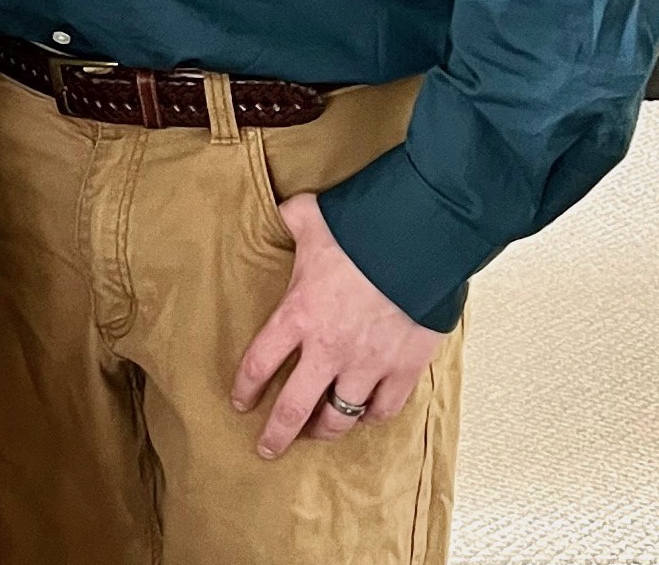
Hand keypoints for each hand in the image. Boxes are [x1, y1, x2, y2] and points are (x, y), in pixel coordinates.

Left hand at [231, 192, 442, 457]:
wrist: (417, 241)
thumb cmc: (360, 229)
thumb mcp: (311, 217)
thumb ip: (291, 219)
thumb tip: (282, 209)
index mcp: (299, 315)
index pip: (259, 363)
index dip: (245, 387)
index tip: (240, 402)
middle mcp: (328, 349)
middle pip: (294, 408)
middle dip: (277, 434)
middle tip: (267, 448)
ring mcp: (367, 365)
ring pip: (339, 417)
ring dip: (324, 429)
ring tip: (317, 432)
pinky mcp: (402, 369)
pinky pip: (383, 410)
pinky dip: (371, 417)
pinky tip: (364, 416)